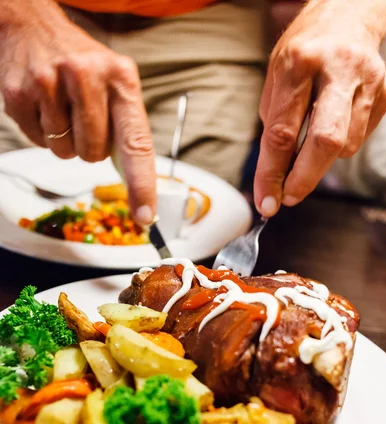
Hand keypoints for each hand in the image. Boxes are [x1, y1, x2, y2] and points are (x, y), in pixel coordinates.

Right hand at [0, 0, 155, 223]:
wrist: (32, 26)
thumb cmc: (81, 63)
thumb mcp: (114, 82)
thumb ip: (126, 126)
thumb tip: (135, 183)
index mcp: (121, 78)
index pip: (136, 143)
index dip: (142, 185)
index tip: (145, 216)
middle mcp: (87, 77)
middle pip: (93, 154)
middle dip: (89, 147)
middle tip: (82, 119)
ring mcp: (49, 83)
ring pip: (64, 152)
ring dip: (64, 140)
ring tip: (62, 108)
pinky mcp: (20, 94)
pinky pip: (38, 142)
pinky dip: (41, 132)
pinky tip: (43, 105)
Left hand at [254, 0, 385, 216]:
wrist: (347, 16)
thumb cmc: (304, 53)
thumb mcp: (276, 80)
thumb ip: (276, 128)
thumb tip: (275, 180)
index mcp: (299, 62)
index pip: (283, 132)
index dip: (272, 173)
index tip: (266, 200)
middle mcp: (338, 69)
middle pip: (326, 140)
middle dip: (305, 178)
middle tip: (288, 197)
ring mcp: (368, 81)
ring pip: (345, 146)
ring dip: (321, 160)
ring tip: (309, 144)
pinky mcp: (385, 94)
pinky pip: (358, 138)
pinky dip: (339, 145)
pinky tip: (333, 122)